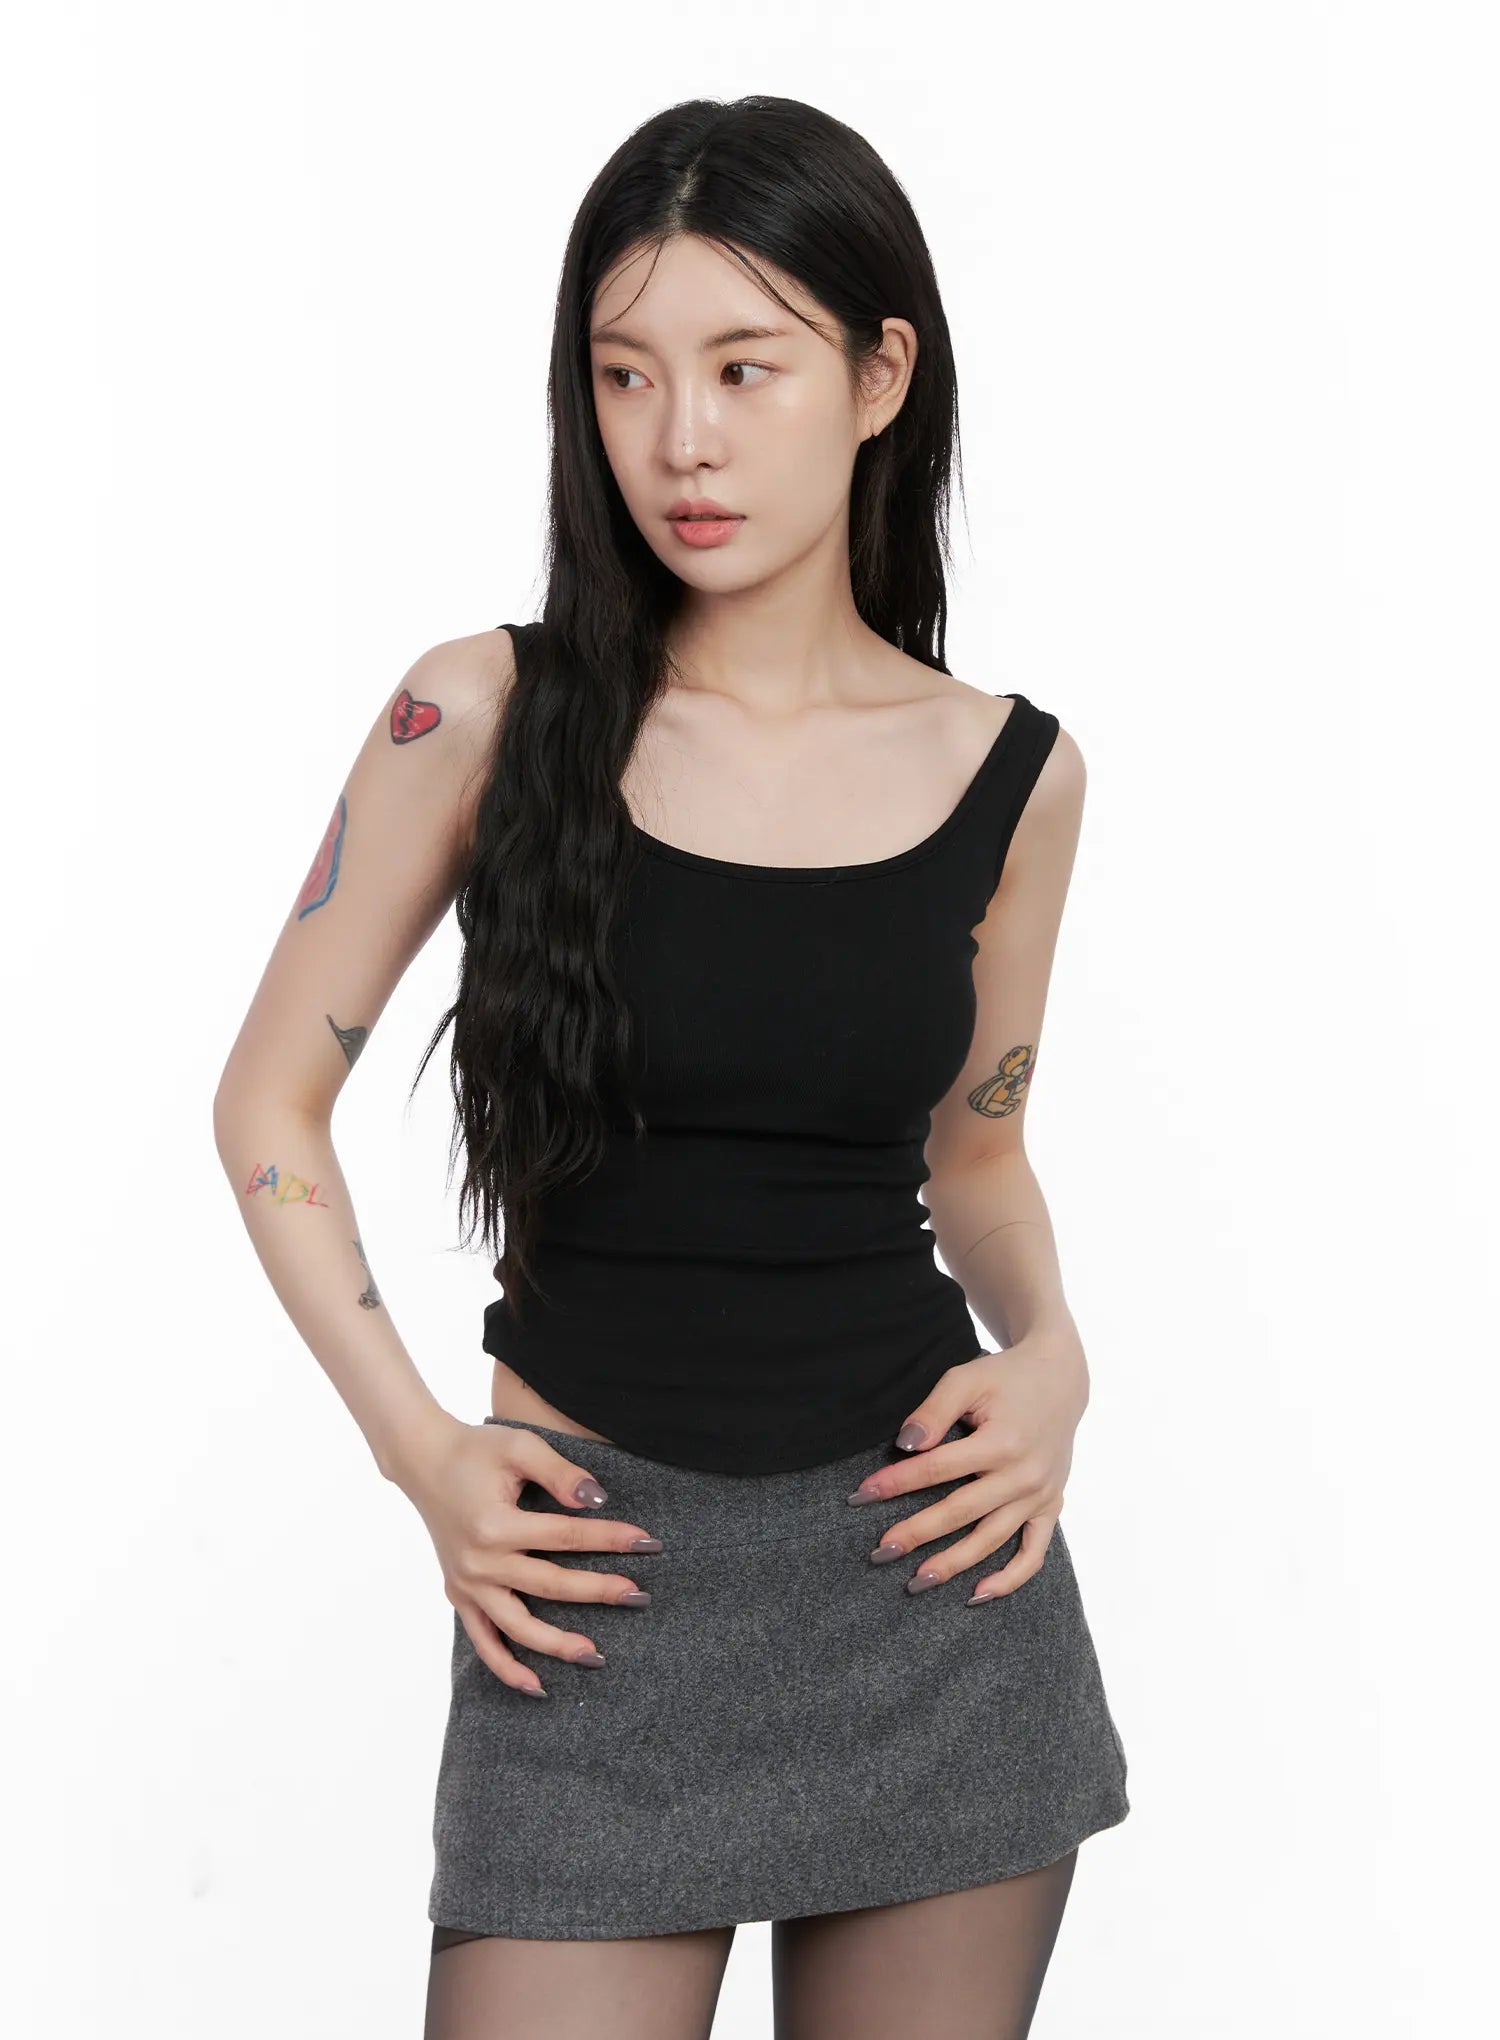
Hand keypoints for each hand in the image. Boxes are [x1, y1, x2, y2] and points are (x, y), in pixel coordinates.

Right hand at [396, 1414, 664, 1697]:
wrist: (424, 1462)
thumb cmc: (476, 1450)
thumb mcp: (520, 1446)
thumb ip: (560, 1473)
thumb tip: (598, 1500)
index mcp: (496, 1525)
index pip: (566, 1537)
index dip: (609, 1539)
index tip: (647, 1542)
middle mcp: (480, 1562)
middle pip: (551, 1585)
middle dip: (600, 1591)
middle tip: (640, 1596)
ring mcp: (467, 1584)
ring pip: (519, 1627)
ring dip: (558, 1644)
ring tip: (596, 1655)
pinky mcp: (459, 1594)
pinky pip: (484, 1641)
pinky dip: (506, 1667)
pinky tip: (537, 1685)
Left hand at [848, 1322, 1089, 1602]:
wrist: (1060, 1380)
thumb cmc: (1004, 1378)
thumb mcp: (967, 1379)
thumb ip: (934, 1410)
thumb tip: (905, 1444)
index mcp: (1001, 1442)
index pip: (937, 1469)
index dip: (897, 1483)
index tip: (861, 1496)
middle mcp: (1023, 1474)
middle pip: (960, 1512)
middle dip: (916, 1533)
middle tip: (880, 1551)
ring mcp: (1040, 1495)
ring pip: (991, 1540)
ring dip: (953, 1564)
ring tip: (916, 1581)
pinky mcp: (1051, 1506)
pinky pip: (1034, 1553)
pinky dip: (1010, 1578)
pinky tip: (977, 1594)